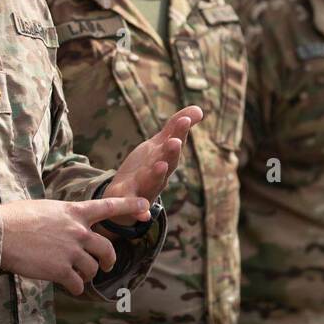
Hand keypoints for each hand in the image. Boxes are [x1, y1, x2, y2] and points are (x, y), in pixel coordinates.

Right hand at [0, 195, 148, 295]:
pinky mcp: (61, 270)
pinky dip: (76, 287)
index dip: (131, 206)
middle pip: (107, 249)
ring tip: (77, 276)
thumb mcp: (46, 208)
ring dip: (87, 275)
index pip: (109, 206)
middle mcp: (78, 230)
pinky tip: (69, 286)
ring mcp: (71, 250)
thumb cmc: (16, 218)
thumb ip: (63, 218)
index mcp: (74, 211)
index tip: (147, 208)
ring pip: (93, 268)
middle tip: (105, 266)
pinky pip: (78, 284)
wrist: (0, 233)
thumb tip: (66, 227)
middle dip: (109, 260)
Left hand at [103, 105, 202, 224]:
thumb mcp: (158, 145)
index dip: (180, 132)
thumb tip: (199, 109)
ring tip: (161, 165)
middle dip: (171, 153)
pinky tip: (144, 214)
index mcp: (165, 159)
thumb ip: (175, 127)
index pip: (174, 144)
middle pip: (167, 163)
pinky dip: (140, 212)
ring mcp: (144, 188)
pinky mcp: (127, 201)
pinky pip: (134, 208)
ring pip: (153, 182)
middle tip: (175, 141)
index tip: (185, 119)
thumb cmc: (145, 168)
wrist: (124, 196)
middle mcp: (159, 175)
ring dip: (157, 175)